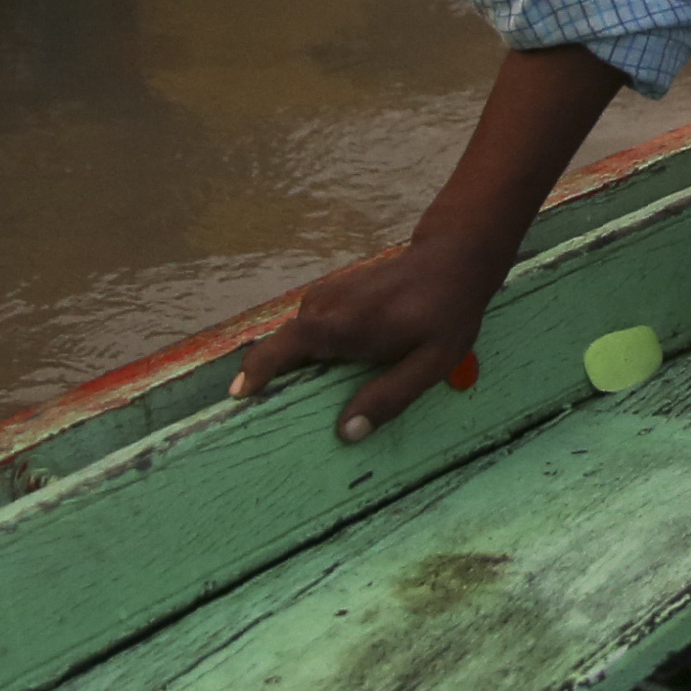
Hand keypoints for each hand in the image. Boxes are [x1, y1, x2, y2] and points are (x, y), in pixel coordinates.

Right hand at [231, 240, 506, 443]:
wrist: (453, 258)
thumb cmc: (446, 312)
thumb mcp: (430, 363)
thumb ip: (388, 397)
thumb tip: (346, 432)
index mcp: (338, 326)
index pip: (278, 349)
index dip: (253, 374)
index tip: (238, 399)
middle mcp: (320, 307)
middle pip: (280, 349)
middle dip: (272, 380)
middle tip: (275, 419)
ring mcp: (324, 297)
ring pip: (295, 340)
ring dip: (294, 367)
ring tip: (303, 404)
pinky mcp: (331, 294)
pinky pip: (308, 329)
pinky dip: (310, 352)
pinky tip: (329, 373)